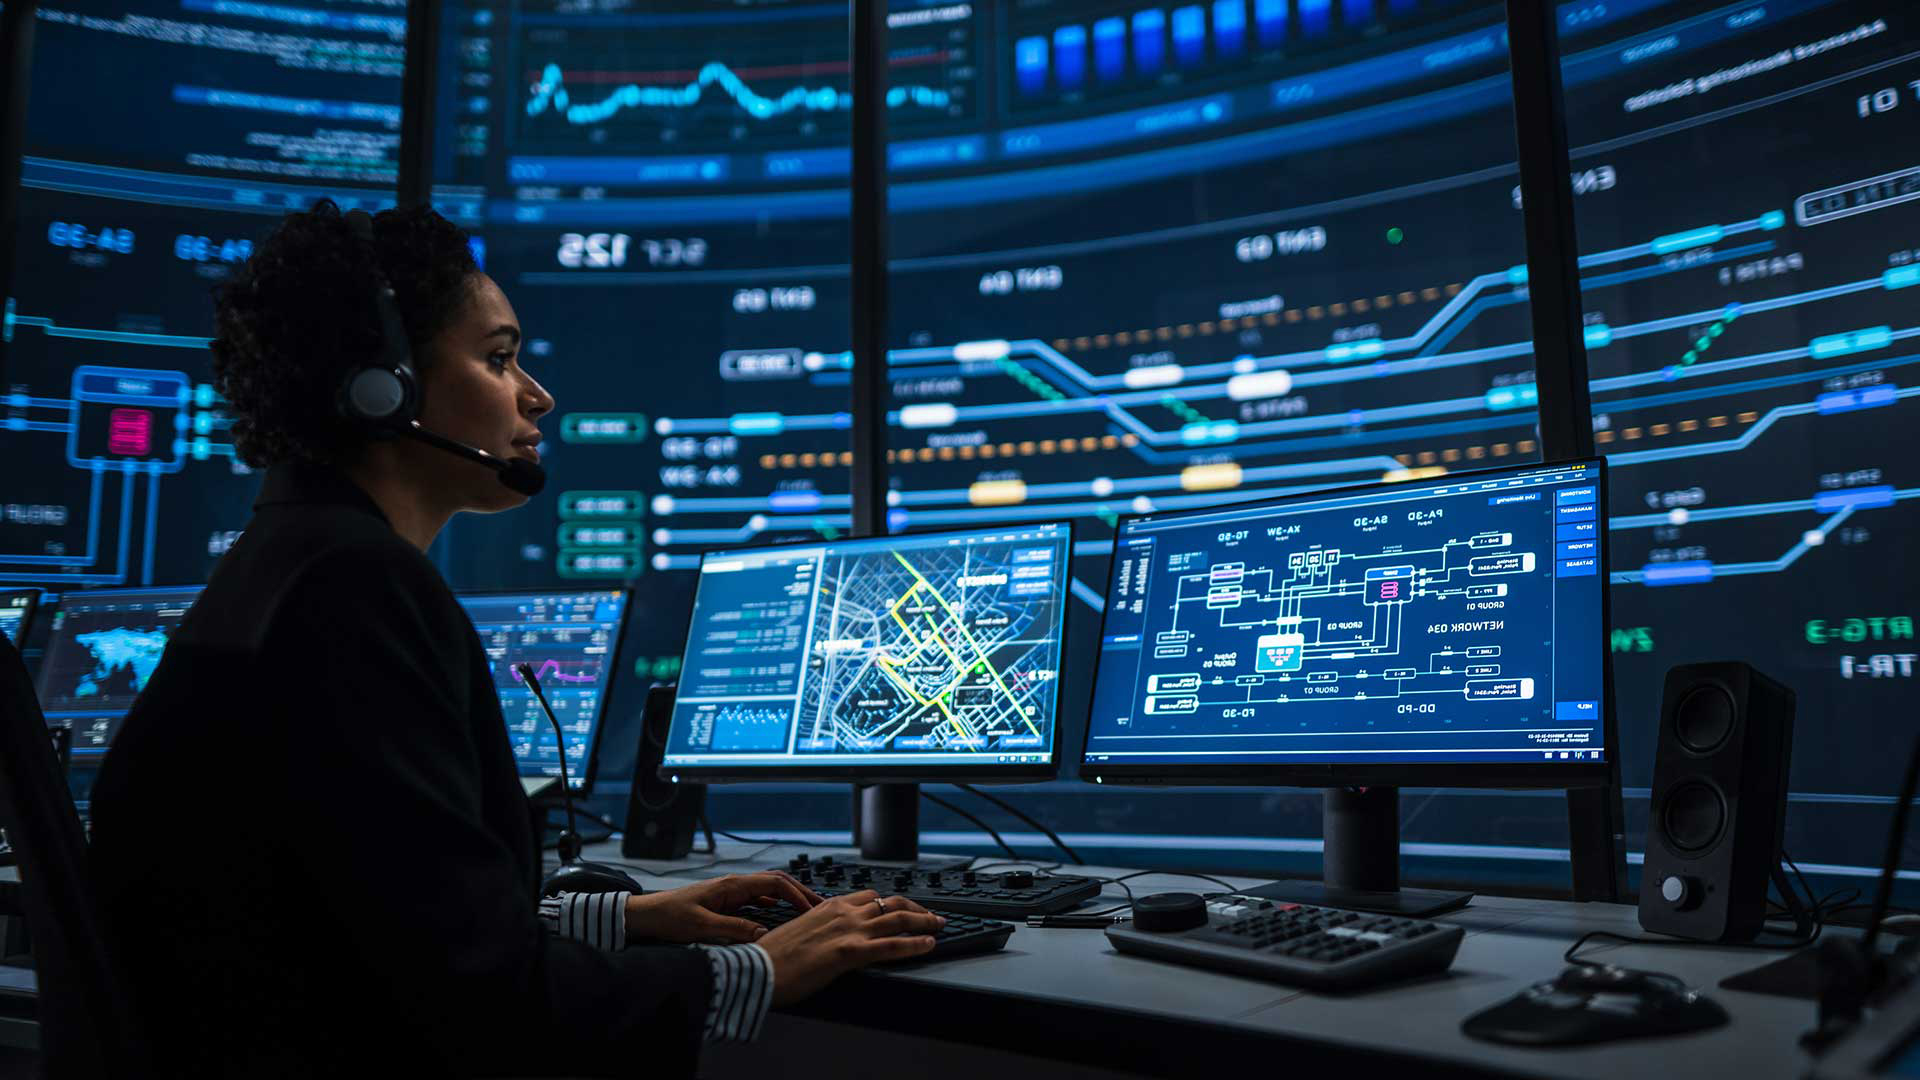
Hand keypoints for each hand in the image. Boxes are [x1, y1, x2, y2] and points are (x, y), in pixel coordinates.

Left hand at [622, 872, 823, 943]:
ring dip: (788, 898)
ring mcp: (730, 892)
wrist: (646, 915)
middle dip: (799, 892)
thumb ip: (734, 931)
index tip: (813, 909)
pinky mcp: (725, 901)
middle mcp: (733, 884)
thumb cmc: (670, 918)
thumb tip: (764, 938)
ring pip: (767, 889)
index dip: (797, 894)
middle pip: (776, 882)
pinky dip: (773, 904)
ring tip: (805, 911)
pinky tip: (779, 915)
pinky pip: (756, 899)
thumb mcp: (702, 927)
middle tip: (819, 907)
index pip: (774, 883)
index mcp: (731, 885)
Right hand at [757, 891, 944, 1004]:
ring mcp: (848, 931)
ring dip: (924, 921)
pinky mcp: (850, 952)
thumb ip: (819, 928)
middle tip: (931, 915)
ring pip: (897, 919)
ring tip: (939, 925)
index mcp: (829, 906)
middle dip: (915, 908)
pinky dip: (915, 944)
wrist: (758, 968)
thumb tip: (828, 936)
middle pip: (889, 902)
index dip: (891, 902)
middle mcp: (842, 913)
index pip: (869, 896)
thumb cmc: (772, 956)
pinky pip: (891, 945)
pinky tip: (928, 945)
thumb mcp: (799, 931)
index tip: (903, 908)